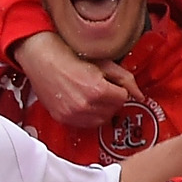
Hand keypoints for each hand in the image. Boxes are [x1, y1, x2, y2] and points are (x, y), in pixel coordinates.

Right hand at [14, 29, 141, 129]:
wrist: (42, 59)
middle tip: (102, 89)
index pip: (122, 98)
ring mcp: (72, 114)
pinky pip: (84, 124)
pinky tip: (84, 104)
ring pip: (100, 120)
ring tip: (93, 96)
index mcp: (97, 90)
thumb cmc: (69, 56)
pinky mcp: (62, 118)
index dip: (118, 89)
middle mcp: (84, 105)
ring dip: (101, 110)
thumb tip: (139, 95)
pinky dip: (88, 116)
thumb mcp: (103, 63)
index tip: (110, 83)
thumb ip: (125, 79)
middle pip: (112, 110)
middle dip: (111, 100)